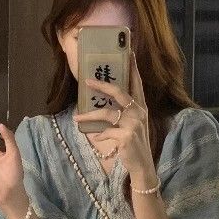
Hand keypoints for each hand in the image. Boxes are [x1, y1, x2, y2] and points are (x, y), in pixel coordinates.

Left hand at [73, 50, 156, 183]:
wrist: (142, 166)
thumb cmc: (135, 144)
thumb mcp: (133, 125)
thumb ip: (123, 112)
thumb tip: (102, 103)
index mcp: (141, 107)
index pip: (136, 83)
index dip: (132, 68)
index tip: (128, 52)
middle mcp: (139, 112)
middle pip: (118, 92)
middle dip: (101, 84)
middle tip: (86, 81)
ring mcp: (133, 124)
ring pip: (106, 113)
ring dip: (89, 116)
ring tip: (76, 117)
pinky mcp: (126, 136)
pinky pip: (106, 131)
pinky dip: (99, 134)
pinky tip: (95, 136)